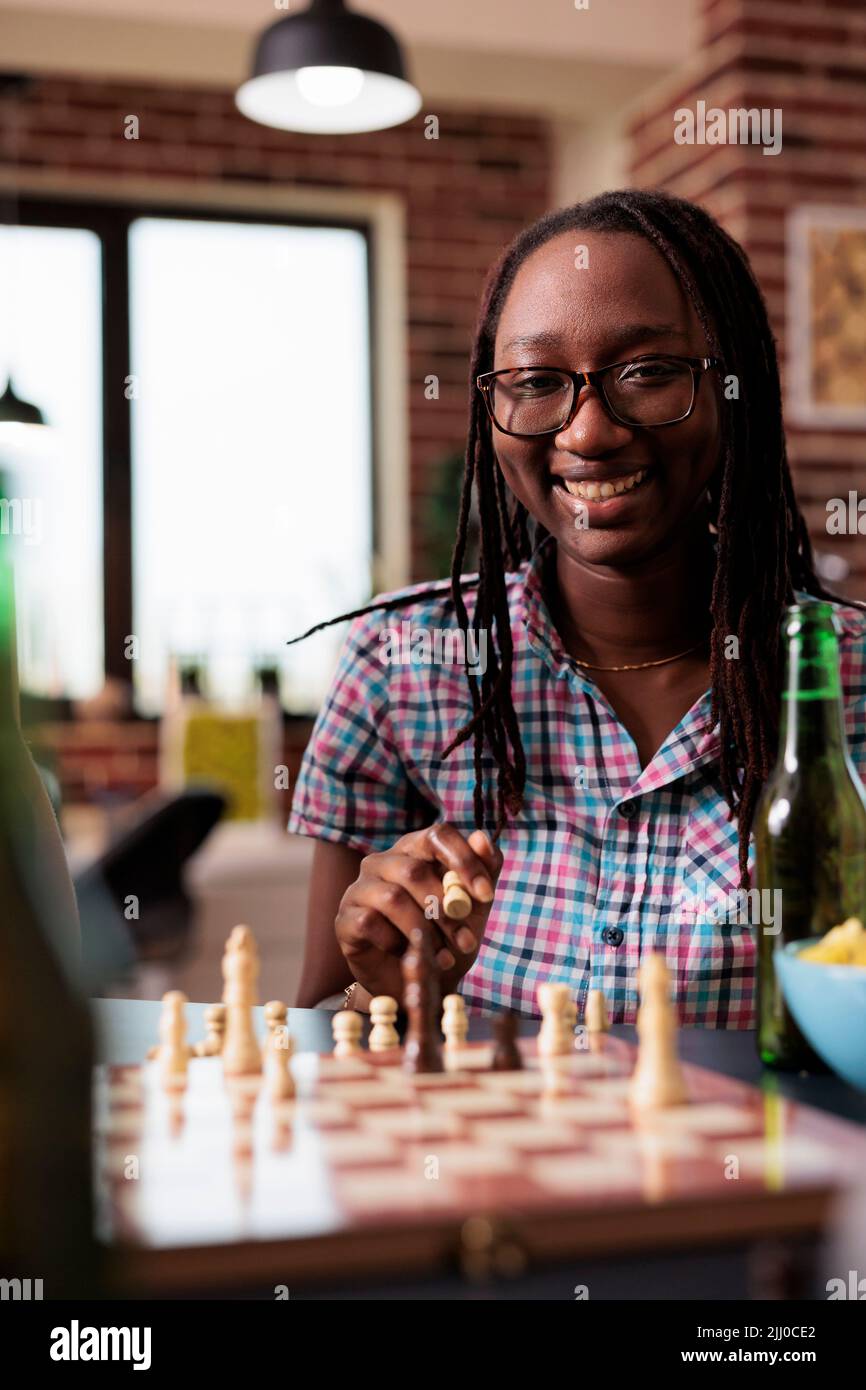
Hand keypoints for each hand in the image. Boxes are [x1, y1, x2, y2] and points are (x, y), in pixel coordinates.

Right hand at [335, 822, 502, 1002]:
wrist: (413, 984)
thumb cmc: (443, 938)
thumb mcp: (473, 908)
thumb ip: (483, 871)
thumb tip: (482, 838)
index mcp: (414, 850)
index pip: (438, 835)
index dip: (464, 861)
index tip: (487, 895)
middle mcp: (382, 862)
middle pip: (414, 871)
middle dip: (447, 910)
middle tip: (468, 941)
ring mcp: (360, 889)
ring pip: (393, 898)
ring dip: (425, 931)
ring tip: (444, 957)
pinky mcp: (345, 919)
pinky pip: (369, 922)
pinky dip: (396, 942)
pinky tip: (409, 956)